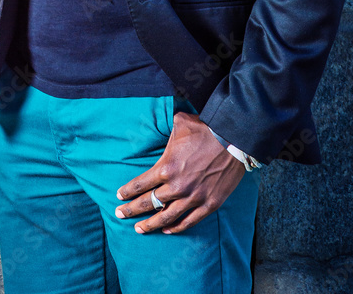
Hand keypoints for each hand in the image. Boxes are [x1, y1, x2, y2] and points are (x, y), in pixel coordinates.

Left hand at [114, 110, 245, 234]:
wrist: (233, 140)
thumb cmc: (205, 130)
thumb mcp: (180, 123)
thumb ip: (166, 130)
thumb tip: (159, 125)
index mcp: (166, 167)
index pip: (141, 184)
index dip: (128, 191)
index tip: (119, 196)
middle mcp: (177, 186)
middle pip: (149, 203)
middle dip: (131, 210)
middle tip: (120, 214)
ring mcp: (193, 198)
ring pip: (166, 217)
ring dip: (151, 225)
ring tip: (139, 229)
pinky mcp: (209, 204)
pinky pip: (189, 221)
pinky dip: (177, 227)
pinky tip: (167, 230)